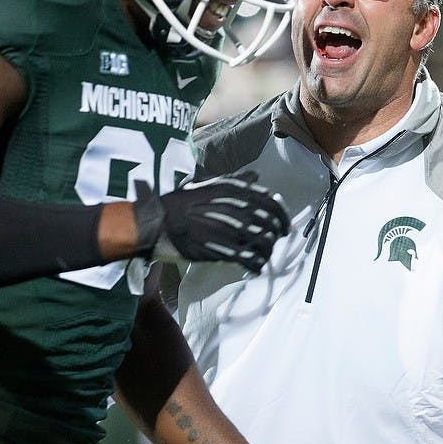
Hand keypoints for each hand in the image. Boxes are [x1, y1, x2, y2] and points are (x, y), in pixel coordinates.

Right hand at [133, 171, 289, 273]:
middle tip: (277, 239)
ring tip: (264, 254)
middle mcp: (232, 210)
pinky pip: (247, 259)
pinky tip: (256, 267)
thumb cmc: (181, 202)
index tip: (285, 224)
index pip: (269, 203)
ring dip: (268, 250)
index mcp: (231, 192)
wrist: (157, 222)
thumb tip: (256, 176)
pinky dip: (256, 265)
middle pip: (269, 224)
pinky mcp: (219, 250)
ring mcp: (226, 232)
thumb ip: (234, 181)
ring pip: (261, 243)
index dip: (282, 215)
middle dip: (277, 234)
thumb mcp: (206, 185)